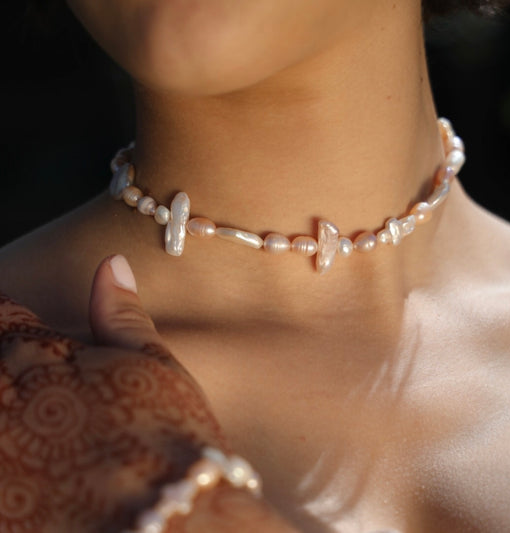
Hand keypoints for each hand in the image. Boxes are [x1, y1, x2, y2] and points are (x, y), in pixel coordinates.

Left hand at [0, 255, 298, 532]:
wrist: (167, 521)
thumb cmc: (167, 437)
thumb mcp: (152, 364)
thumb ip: (122, 313)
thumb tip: (113, 264)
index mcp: (42, 357)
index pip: (3, 317)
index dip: (11, 319)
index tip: (19, 326)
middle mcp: (3, 398)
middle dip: (6, 360)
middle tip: (48, 387)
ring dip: (7, 401)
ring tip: (47, 413)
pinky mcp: (1, 498)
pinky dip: (6, 444)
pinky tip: (30, 448)